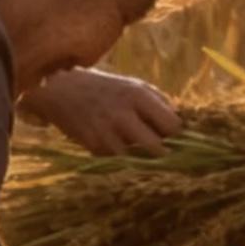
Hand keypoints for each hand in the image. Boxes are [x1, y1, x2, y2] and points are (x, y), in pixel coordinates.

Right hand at [23, 68, 179, 154]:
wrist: (62, 89)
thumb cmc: (106, 88)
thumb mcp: (134, 85)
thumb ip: (159, 102)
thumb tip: (182, 126)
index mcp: (138, 95)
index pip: (172, 125)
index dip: (176, 136)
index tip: (176, 139)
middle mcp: (123, 114)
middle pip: (157, 148)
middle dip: (162, 154)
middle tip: (164, 155)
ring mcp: (106, 131)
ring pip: (136, 158)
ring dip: (139, 158)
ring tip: (136, 148)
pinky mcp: (92, 145)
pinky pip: (115, 160)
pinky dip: (119, 157)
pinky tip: (114, 145)